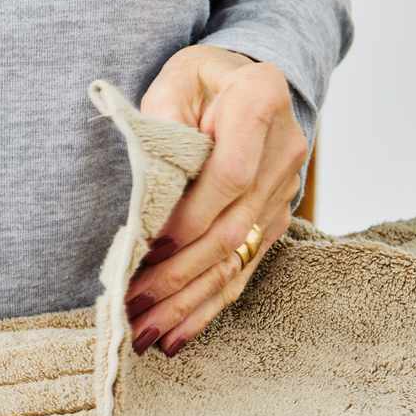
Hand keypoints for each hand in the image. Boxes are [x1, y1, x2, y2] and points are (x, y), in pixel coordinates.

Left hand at [126, 44, 306, 356]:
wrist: (248, 84)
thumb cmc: (201, 81)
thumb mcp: (176, 79)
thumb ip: (162, 119)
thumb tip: (148, 183)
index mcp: (262, 101)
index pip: (230, 174)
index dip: (192, 215)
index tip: (151, 245)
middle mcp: (284, 151)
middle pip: (232, 229)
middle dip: (179, 275)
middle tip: (131, 307)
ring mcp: (284, 192)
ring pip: (236, 260)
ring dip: (187, 304)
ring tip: (145, 335)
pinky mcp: (275, 222)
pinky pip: (242, 272)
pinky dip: (206, 308)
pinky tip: (175, 337)